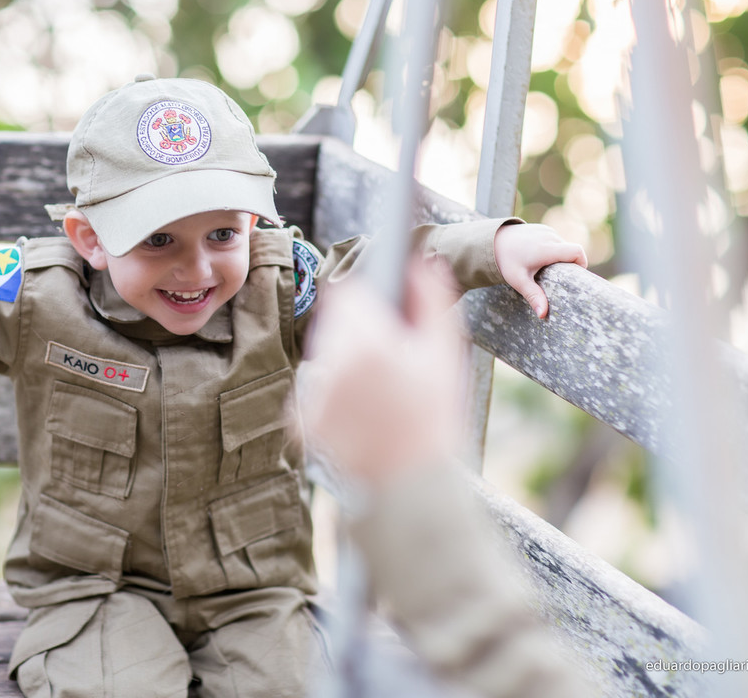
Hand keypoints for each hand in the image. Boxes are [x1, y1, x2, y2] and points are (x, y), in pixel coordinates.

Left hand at [303, 262, 465, 485]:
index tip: (379, 311)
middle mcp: (333, 364)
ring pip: (322, 355)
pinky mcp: (304, 419)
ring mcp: (314, 394)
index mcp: (367, 342)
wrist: (410, 484)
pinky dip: (332, 393)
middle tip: (384, 353)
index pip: (344, 293)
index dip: (363, 299)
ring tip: (375, 385)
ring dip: (342, 359)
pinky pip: (314, 390)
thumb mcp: (444, 354)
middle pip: (331, 323)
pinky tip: (361, 410)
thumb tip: (420, 262)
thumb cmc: (434, 418)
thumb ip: (431, 300)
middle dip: (354, 328)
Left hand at [493, 223, 586, 318]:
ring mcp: (546, 231)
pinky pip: (555, 240)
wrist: (491, 241)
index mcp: (546, 249)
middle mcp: (549, 237)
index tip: (575, 276)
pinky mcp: (542, 228)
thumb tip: (543, 315)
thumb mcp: (519, 280)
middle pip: (571, 251)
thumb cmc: (506, 261)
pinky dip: (552, 249)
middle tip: (556, 278)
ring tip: (545, 268)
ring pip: (563, 246)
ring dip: (559, 257)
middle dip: (568, 264)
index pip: (576, 252)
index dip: (581, 263)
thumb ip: (533, 296)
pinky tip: (539, 258)